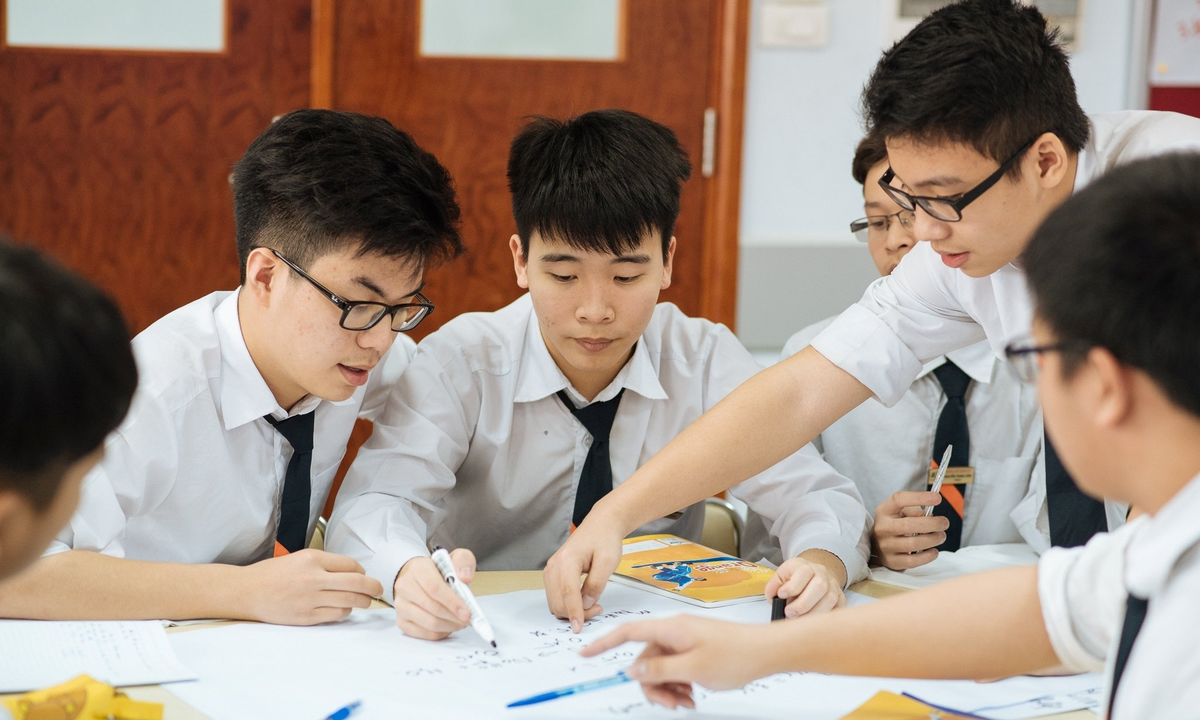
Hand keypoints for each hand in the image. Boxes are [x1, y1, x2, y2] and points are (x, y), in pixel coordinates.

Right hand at [241, 549, 382, 624]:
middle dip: (373, 587)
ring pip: (349, 600)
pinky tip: (344, 608)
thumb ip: (324, 564)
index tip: (363, 575)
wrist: (247, 591)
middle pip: (356, 583)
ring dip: (362, 601)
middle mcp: (313, 578)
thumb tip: (353, 572)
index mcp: (312, 558)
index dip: (362, 571)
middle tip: (379, 589)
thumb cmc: (273, 573)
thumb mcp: (299, 558)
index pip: (351, 565)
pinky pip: (336, 614)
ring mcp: (309, 599)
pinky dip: (345, 611)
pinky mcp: (306, 617)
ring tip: (365, 601)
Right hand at [393, 549, 475, 640]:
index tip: (467, 612)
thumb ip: (463, 561)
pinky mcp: (401, 621)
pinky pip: (424, 633)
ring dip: (449, 626)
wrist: (420, 579)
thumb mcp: (455, 558)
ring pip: (429, 623)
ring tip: (460, 621)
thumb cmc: (439, 572)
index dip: (452, 602)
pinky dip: (440, 632)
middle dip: (454, 616)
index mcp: (418, 568)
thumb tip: (465, 577)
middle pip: (432, 608)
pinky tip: (448, 625)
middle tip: (468, 619)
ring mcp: (401, 605)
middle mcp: (404, 586)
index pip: (434, 588)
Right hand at [542, 516, 621, 631]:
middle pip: (557, 601)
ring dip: (571, 610)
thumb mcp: (608, 561)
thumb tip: (586, 604)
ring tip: (593, 603)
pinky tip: (583, 599)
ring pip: (554, 602)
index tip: (579, 628)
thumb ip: (596, 584)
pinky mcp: (552, 574)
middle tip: (598, 608)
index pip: (568, 592)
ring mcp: (551, 570)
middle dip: (575, 612)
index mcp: (567, 560)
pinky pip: (555, 596)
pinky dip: (567, 604)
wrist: (600, 525)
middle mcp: (554, 565)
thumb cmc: (605, 540)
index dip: (574, 612)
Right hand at [582, 616, 774, 708]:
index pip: (628, 632)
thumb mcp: (692, 669)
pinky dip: (678, 684)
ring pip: (659, 668)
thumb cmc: (735, 655)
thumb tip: (632, 670)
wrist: (765, 651)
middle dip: (653, 686)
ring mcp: (684, 640)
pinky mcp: (693, 649)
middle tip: (672, 703)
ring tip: (687, 701)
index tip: (585, 653)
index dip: (603, 643)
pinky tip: (692, 695)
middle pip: (644, 660)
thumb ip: (659, 670)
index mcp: (670, 629)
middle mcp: (674, 631)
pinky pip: (674, 668)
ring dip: (668, 689)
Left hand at [765, 553, 844, 617]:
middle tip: (790, 613)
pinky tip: (814, 623)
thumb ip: (774, 586)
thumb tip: (773, 596)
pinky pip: (838, 609)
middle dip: (803, 603)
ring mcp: (833, 585)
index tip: (781, 595)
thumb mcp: (780, 577)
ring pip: (830, 599)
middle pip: (819, 586)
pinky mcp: (841, 598)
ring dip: (814, 613)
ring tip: (800, 621)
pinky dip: (826, 618)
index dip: (793, 586)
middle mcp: (821, 573)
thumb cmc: (794, 578)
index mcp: (804, 566)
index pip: (803, 572)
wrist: (814, 574)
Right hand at [871, 491, 949, 569]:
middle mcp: (882, 528)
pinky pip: (912, 561)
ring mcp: (885, 546)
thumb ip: (913, 510)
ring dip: (932, 539)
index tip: (938, 498)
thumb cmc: (894, 525)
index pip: (899, 500)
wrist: (878, 545)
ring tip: (941, 536)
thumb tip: (928, 516)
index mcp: (884, 511)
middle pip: (908, 524)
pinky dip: (927, 556)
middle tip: (944, 523)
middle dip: (932, 524)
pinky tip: (934, 551)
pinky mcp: (891, 561)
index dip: (919, 498)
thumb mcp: (899, 512)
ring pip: (912, 544)